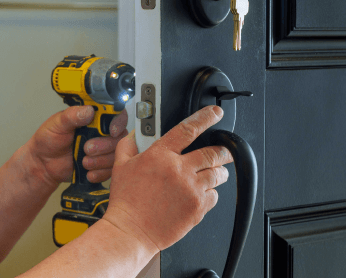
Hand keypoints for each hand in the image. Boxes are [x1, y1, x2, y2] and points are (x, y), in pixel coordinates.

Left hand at [28, 106, 128, 184]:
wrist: (43, 164)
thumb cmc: (48, 141)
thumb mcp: (57, 124)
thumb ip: (72, 115)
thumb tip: (88, 110)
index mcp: (93, 118)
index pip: (116, 115)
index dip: (118, 123)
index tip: (111, 131)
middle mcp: (102, 132)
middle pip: (119, 137)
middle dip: (104, 146)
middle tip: (87, 149)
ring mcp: (104, 149)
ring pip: (116, 154)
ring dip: (101, 161)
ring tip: (84, 162)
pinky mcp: (103, 165)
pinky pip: (111, 170)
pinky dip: (100, 172)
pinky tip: (87, 172)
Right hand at [103, 105, 232, 251]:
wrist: (130, 231)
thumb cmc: (125, 202)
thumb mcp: (120, 167)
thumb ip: (129, 145)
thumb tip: (135, 134)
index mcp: (160, 155)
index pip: (188, 129)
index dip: (205, 118)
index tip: (215, 113)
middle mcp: (179, 170)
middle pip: (212, 152)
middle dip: (223, 151)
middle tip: (225, 151)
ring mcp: (190, 189)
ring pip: (218, 174)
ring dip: (219, 171)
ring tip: (215, 173)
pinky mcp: (197, 208)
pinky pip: (215, 195)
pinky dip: (212, 193)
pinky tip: (202, 194)